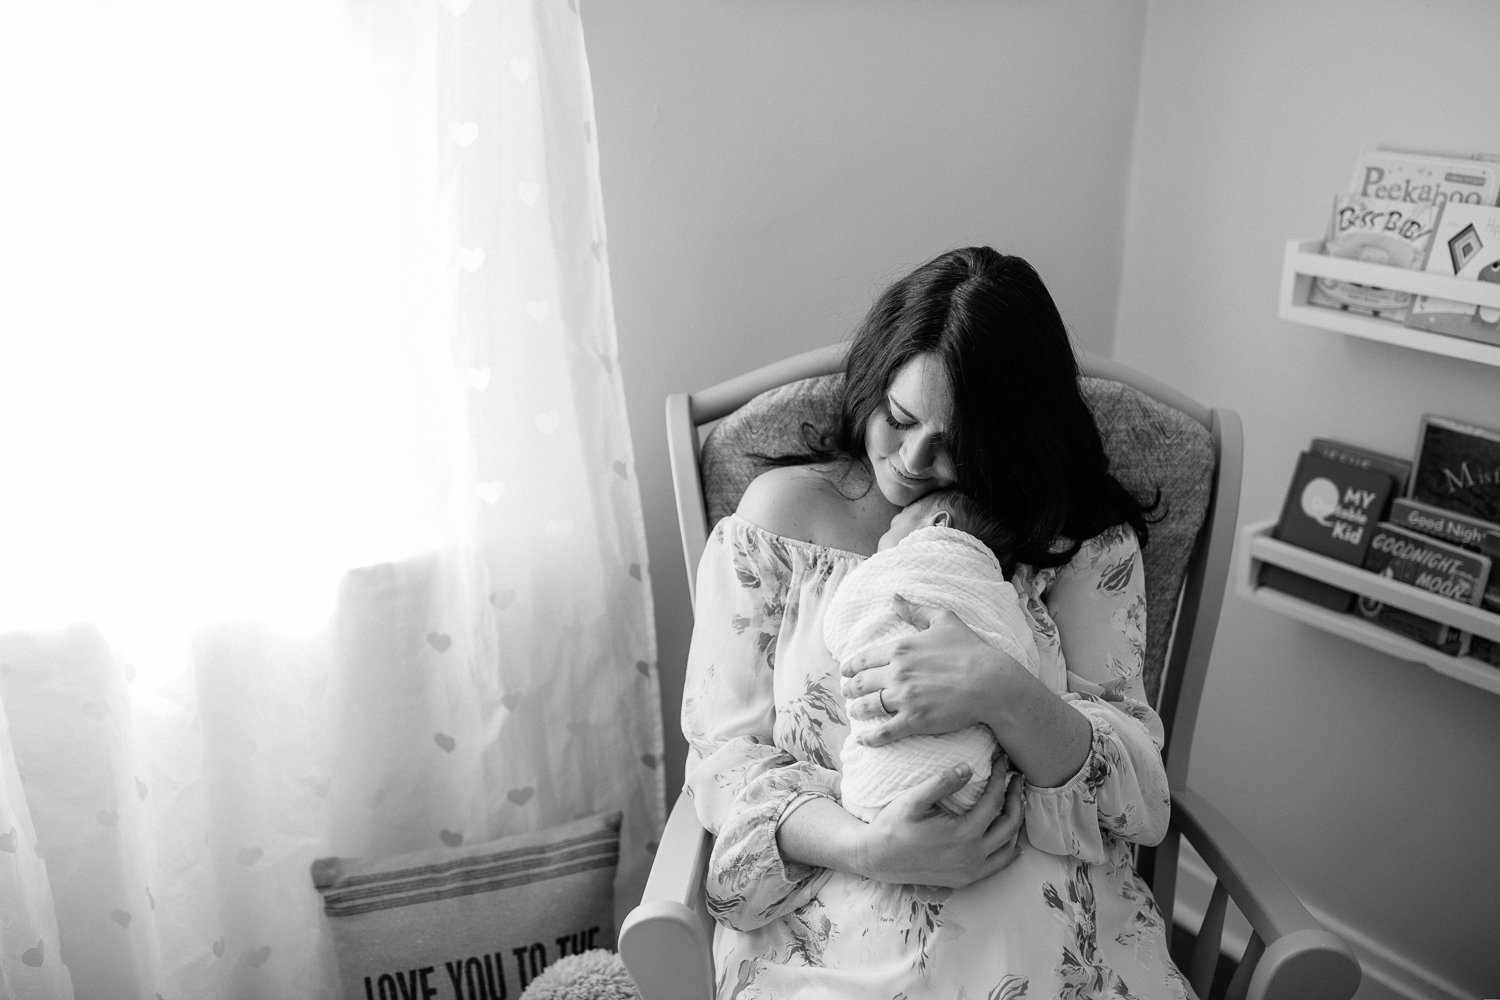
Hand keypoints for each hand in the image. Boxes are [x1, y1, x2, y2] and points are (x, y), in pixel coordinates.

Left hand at [840, 594, 1022, 746]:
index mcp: (900, 649)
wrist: (991, 682)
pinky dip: (869, 737)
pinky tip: (862, 740)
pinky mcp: (914, 721)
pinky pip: (883, 732)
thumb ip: (916, 610)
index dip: (849, 667)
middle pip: (860, 684)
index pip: (863, 659)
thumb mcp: (944, 620)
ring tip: (855, 711)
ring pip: (867, 706)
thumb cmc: (971, 650)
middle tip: (847, 692)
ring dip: (856, 710)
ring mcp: (904, 699)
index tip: (844, 672)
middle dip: (849, 689)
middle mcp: (897, 673)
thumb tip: (894, 598)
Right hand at [853, 763, 1025, 887]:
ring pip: (1008, 846)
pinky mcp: (965, 879)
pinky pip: (997, 866)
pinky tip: (1012, 841)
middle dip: (1016, 797)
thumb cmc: (892, 826)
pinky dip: (1009, 851)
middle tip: (1017, 779)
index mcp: (963, 834)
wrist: (877, 858)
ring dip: (1015, 822)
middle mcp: (972, 856)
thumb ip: (942, 783)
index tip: (1001, 761)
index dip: (999, 778)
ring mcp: (970, 871)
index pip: (993, 800)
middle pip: (1009, 824)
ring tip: (1015, 801)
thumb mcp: (913, 800)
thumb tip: (968, 768)